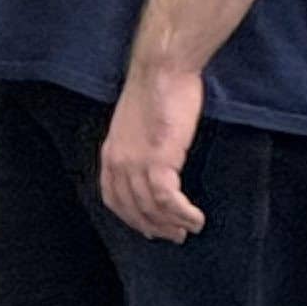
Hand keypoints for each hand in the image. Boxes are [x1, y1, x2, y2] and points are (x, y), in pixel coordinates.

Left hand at [99, 59, 205, 242]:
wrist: (162, 69)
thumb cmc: (157, 89)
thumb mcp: (138, 123)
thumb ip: (139, 146)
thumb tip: (154, 160)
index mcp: (110, 154)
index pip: (114, 198)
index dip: (131, 218)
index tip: (149, 227)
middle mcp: (118, 163)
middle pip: (133, 209)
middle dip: (154, 227)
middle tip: (174, 236)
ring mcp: (135, 164)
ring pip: (151, 209)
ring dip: (172, 224)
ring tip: (189, 229)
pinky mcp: (158, 161)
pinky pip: (168, 200)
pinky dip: (182, 214)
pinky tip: (195, 218)